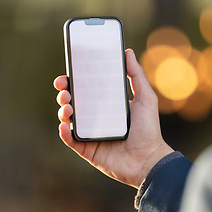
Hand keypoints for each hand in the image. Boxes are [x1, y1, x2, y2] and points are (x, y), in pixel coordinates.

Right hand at [54, 49, 173, 188]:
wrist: (149, 159)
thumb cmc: (149, 129)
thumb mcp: (146, 98)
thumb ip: (136, 75)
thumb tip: (128, 52)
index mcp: (107, 104)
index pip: (87, 88)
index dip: (75, 79)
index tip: (69, 71)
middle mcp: (97, 117)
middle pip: (74, 102)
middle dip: (64, 92)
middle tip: (63, 87)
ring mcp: (90, 133)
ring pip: (69, 119)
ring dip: (63, 110)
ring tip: (68, 106)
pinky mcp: (87, 149)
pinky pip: (70, 140)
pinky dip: (64, 132)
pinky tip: (65, 125)